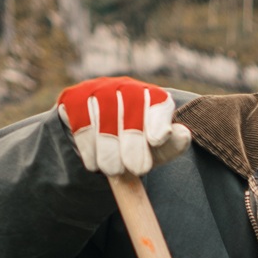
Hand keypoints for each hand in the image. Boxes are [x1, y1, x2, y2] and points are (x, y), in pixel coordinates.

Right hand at [56, 77, 190, 176]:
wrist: (96, 144)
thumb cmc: (134, 147)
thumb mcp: (155, 150)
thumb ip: (171, 144)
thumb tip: (183, 134)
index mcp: (151, 96)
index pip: (158, 101)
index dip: (158, 118)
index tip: (158, 140)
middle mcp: (125, 86)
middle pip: (131, 105)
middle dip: (134, 140)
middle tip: (137, 169)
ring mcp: (98, 89)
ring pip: (103, 113)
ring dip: (109, 146)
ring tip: (114, 171)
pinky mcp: (73, 98)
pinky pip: (80, 119)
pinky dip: (88, 144)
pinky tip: (93, 164)